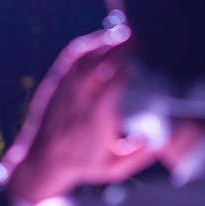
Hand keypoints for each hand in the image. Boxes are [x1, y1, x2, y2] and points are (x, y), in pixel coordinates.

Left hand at [3, 26, 154, 205]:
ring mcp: (66, 87)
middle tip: (143, 42)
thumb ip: (139, 155)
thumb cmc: (82, 164)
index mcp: (97, 116)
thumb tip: (162, 138)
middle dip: (124, 48)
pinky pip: (74, 55)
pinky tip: (104, 40)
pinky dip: (90, 44)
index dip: (134, 67)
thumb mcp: (114, 168)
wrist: (43, 161)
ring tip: (128, 37)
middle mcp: (80, 97)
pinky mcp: (57, 82)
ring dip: (108, 42)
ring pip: (89, 54)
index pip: (117, 81)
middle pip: (103, 61)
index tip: (151, 63)